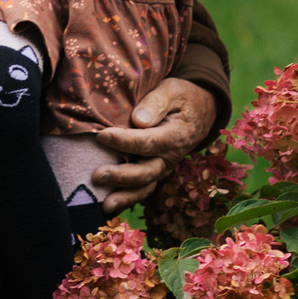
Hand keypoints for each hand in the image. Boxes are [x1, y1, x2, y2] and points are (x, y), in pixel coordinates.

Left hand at [87, 76, 216, 213]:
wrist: (199, 112)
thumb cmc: (181, 98)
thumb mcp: (172, 91)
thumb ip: (156, 103)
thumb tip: (138, 120)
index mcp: (174, 136)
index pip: (148, 142)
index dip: (124, 141)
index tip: (102, 136)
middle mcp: (169, 157)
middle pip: (146, 172)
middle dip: (121, 176)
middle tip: (97, 175)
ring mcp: (162, 168)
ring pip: (144, 187)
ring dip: (124, 197)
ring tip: (104, 205)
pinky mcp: (155, 172)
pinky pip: (142, 189)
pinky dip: (127, 200)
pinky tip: (108, 207)